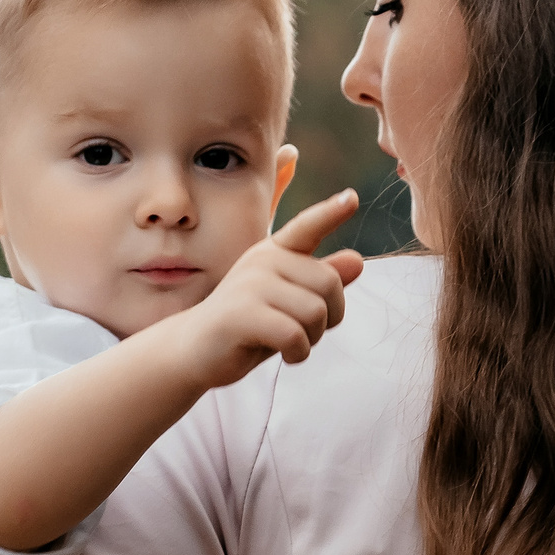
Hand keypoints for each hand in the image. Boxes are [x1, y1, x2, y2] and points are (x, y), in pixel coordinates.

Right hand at [170, 189, 365, 388]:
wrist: (195, 350)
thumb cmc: (249, 326)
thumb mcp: (289, 303)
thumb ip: (320, 283)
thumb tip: (358, 260)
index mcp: (274, 253)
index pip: (307, 227)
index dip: (331, 213)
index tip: (352, 198)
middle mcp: (263, 260)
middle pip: (330, 283)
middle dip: (329, 318)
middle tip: (304, 332)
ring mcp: (250, 284)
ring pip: (316, 311)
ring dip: (312, 338)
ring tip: (290, 343)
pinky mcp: (242, 313)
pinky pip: (294, 334)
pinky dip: (299, 352)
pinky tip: (287, 356)